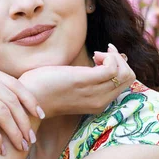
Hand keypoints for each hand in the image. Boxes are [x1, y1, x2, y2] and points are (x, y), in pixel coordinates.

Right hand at [0, 60, 42, 154]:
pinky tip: (1, 150)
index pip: (15, 84)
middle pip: (12, 100)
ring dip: (15, 133)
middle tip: (32, 137)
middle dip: (25, 121)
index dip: (30, 100)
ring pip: (4, 113)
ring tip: (21, 146)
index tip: (39, 114)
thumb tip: (5, 98)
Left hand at [18, 44, 134, 116]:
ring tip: (97, 55)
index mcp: (98, 103)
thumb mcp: (72, 86)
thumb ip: (86, 80)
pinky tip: (95, 55)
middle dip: (120, 60)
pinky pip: (113, 68)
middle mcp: (100, 101)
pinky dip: (109, 56)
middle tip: (101, 55)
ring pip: (125, 73)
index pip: (124, 84)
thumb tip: (98, 64)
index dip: (119, 67)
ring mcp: (94, 93)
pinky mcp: (85, 81)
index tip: (103, 59)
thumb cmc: (45, 89)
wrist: (29, 97)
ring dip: (115, 57)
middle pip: (129, 78)